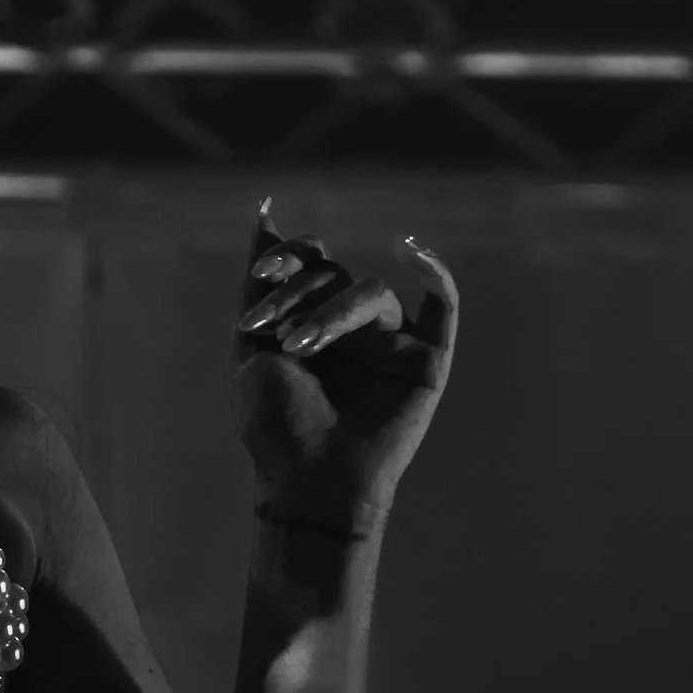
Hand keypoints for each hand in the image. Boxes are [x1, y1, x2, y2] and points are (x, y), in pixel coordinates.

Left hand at [233, 205, 457, 529]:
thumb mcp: (249, 346)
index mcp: (310, 319)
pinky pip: (444, 305)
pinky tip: (411, 250)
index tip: (264, 272)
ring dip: (332, 312)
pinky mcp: (426, 360)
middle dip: (298, 294)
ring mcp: (391, 341)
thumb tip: (264, 212)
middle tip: (273, 331)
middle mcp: (353, 326)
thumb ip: (258, 284)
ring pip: (372, 293)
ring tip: (299, 347)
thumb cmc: (273, 423)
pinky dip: (435, 272)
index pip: (309, 264)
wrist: (307, 479)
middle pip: (335, 275)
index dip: (290, 259)